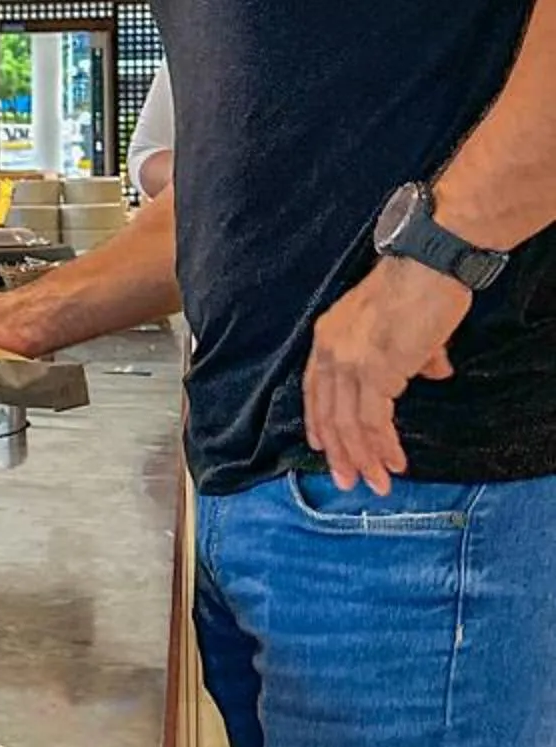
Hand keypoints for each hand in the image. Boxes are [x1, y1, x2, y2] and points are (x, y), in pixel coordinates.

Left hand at [303, 254, 467, 493]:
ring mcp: (350, 361)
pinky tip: (394, 462)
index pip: (315, 390)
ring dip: (364, 458)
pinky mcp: (375, 371)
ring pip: (348, 424)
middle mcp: (330, 350)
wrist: (432, 263)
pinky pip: (372, 421)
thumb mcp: (400, 325)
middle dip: (340, 452)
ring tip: (378, 482)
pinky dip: (383, 446)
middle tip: (349, 481)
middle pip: (327, 414)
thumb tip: (432, 371)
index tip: (324, 448)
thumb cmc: (421, 286)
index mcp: (328, 336)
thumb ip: (409, 354)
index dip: (318, 422)